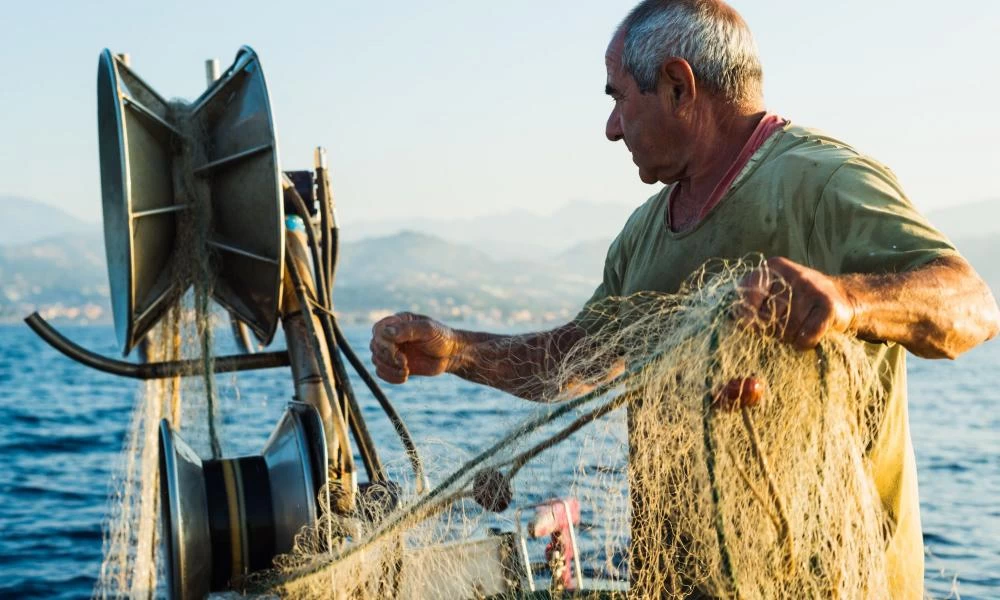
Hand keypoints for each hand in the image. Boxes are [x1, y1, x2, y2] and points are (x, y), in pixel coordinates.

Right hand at [369, 312, 463, 383]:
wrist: (451, 355)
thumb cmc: (441, 338)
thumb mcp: (427, 330)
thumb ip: (407, 329)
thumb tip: (387, 333)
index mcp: (398, 322)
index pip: (378, 330)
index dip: (382, 341)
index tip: (396, 350)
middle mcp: (392, 336)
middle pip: (375, 346)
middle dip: (387, 357)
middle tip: (404, 363)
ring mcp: (393, 351)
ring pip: (376, 360)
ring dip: (389, 368)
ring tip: (406, 371)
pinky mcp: (395, 365)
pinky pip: (381, 372)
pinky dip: (390, 377)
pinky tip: (405, 377)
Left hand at [734, 257, 856, 350]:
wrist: (843, 298)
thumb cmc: (798, 300)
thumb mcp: (774, 293)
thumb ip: (752, 303)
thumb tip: (738, 322)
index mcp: (773, 268)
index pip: (747, 296)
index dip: (747, 317)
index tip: (752, 324)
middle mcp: (793, 274)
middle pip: (767, 317)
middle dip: (772, 330)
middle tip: (783, 328)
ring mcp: (812, 289)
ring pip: (786, 329)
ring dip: (789, 338)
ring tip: (798, 329)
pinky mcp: (828, 306)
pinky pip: (805, 336)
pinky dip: (804, 343)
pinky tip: (809, 336)